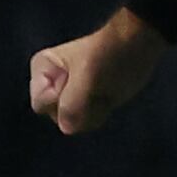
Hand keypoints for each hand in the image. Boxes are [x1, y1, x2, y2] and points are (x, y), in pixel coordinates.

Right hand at [27, 8, 165, 134]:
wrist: (136, 47)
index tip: (79, 81)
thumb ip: (71, 103)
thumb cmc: (106, 54)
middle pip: (55, 115)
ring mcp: (68, 96)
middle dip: (78, 107)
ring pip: (71, 123)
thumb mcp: (86, 76)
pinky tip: (107, 98)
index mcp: (42, 69)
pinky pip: (85, 123)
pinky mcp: (86, 104)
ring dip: (91, 112)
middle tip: (93, 87)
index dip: (60, 98)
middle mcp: (51, 84)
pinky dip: (99, 114)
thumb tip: (67, 129)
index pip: (40, 103)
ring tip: (102, 91)